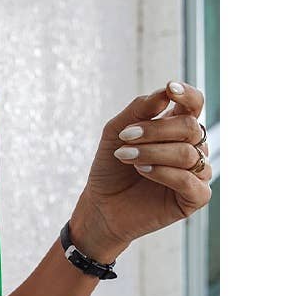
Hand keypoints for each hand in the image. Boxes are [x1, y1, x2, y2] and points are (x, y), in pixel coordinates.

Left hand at [69, 80, 213, 262]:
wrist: (100, 206)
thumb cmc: (110, 167)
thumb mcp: (116, 131)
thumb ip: (140, 109)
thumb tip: (167, 92)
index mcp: (178, 128)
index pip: (195, 104)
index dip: (187, 94)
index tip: (170, 89)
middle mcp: (192, 147)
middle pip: (190, 127)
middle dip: (155, 130)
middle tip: (125, 137)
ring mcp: (197, 173)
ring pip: (187, 153)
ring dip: (153, 152)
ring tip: (124, 156)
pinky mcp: (195, 198)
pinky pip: (189, 181)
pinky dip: (164, 173)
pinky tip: (143, 171)